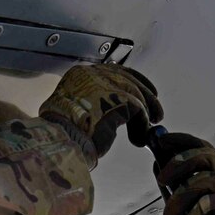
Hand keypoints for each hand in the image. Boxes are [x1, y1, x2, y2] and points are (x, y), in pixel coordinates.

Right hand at [39, 64, 163, 168]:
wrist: (59, 142)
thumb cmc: (62, 134)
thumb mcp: (74, 109)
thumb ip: (93, 102)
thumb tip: (114, 110)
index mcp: (80, 75)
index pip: (113, 71)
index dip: (133, 81)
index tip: (145, 91)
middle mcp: (93, 75)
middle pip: (128, 79)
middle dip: (146, 94)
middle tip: (156, 110)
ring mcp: (105, 85)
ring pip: (136, 93)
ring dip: (146, 112)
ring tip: (149, 125)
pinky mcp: (118, 100)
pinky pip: (138, 110)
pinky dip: (142, 124)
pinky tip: (138, 136)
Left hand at [153, 132, 214, 214]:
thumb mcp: (180, 208)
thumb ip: (172, 185)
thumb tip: (157, 160)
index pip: (204, 147)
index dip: (182, 140)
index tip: (160, 140)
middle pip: (206, 155)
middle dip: (178, 163)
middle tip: (161, 178)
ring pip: (206, 177)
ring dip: (180, 195)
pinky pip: (210, 201)